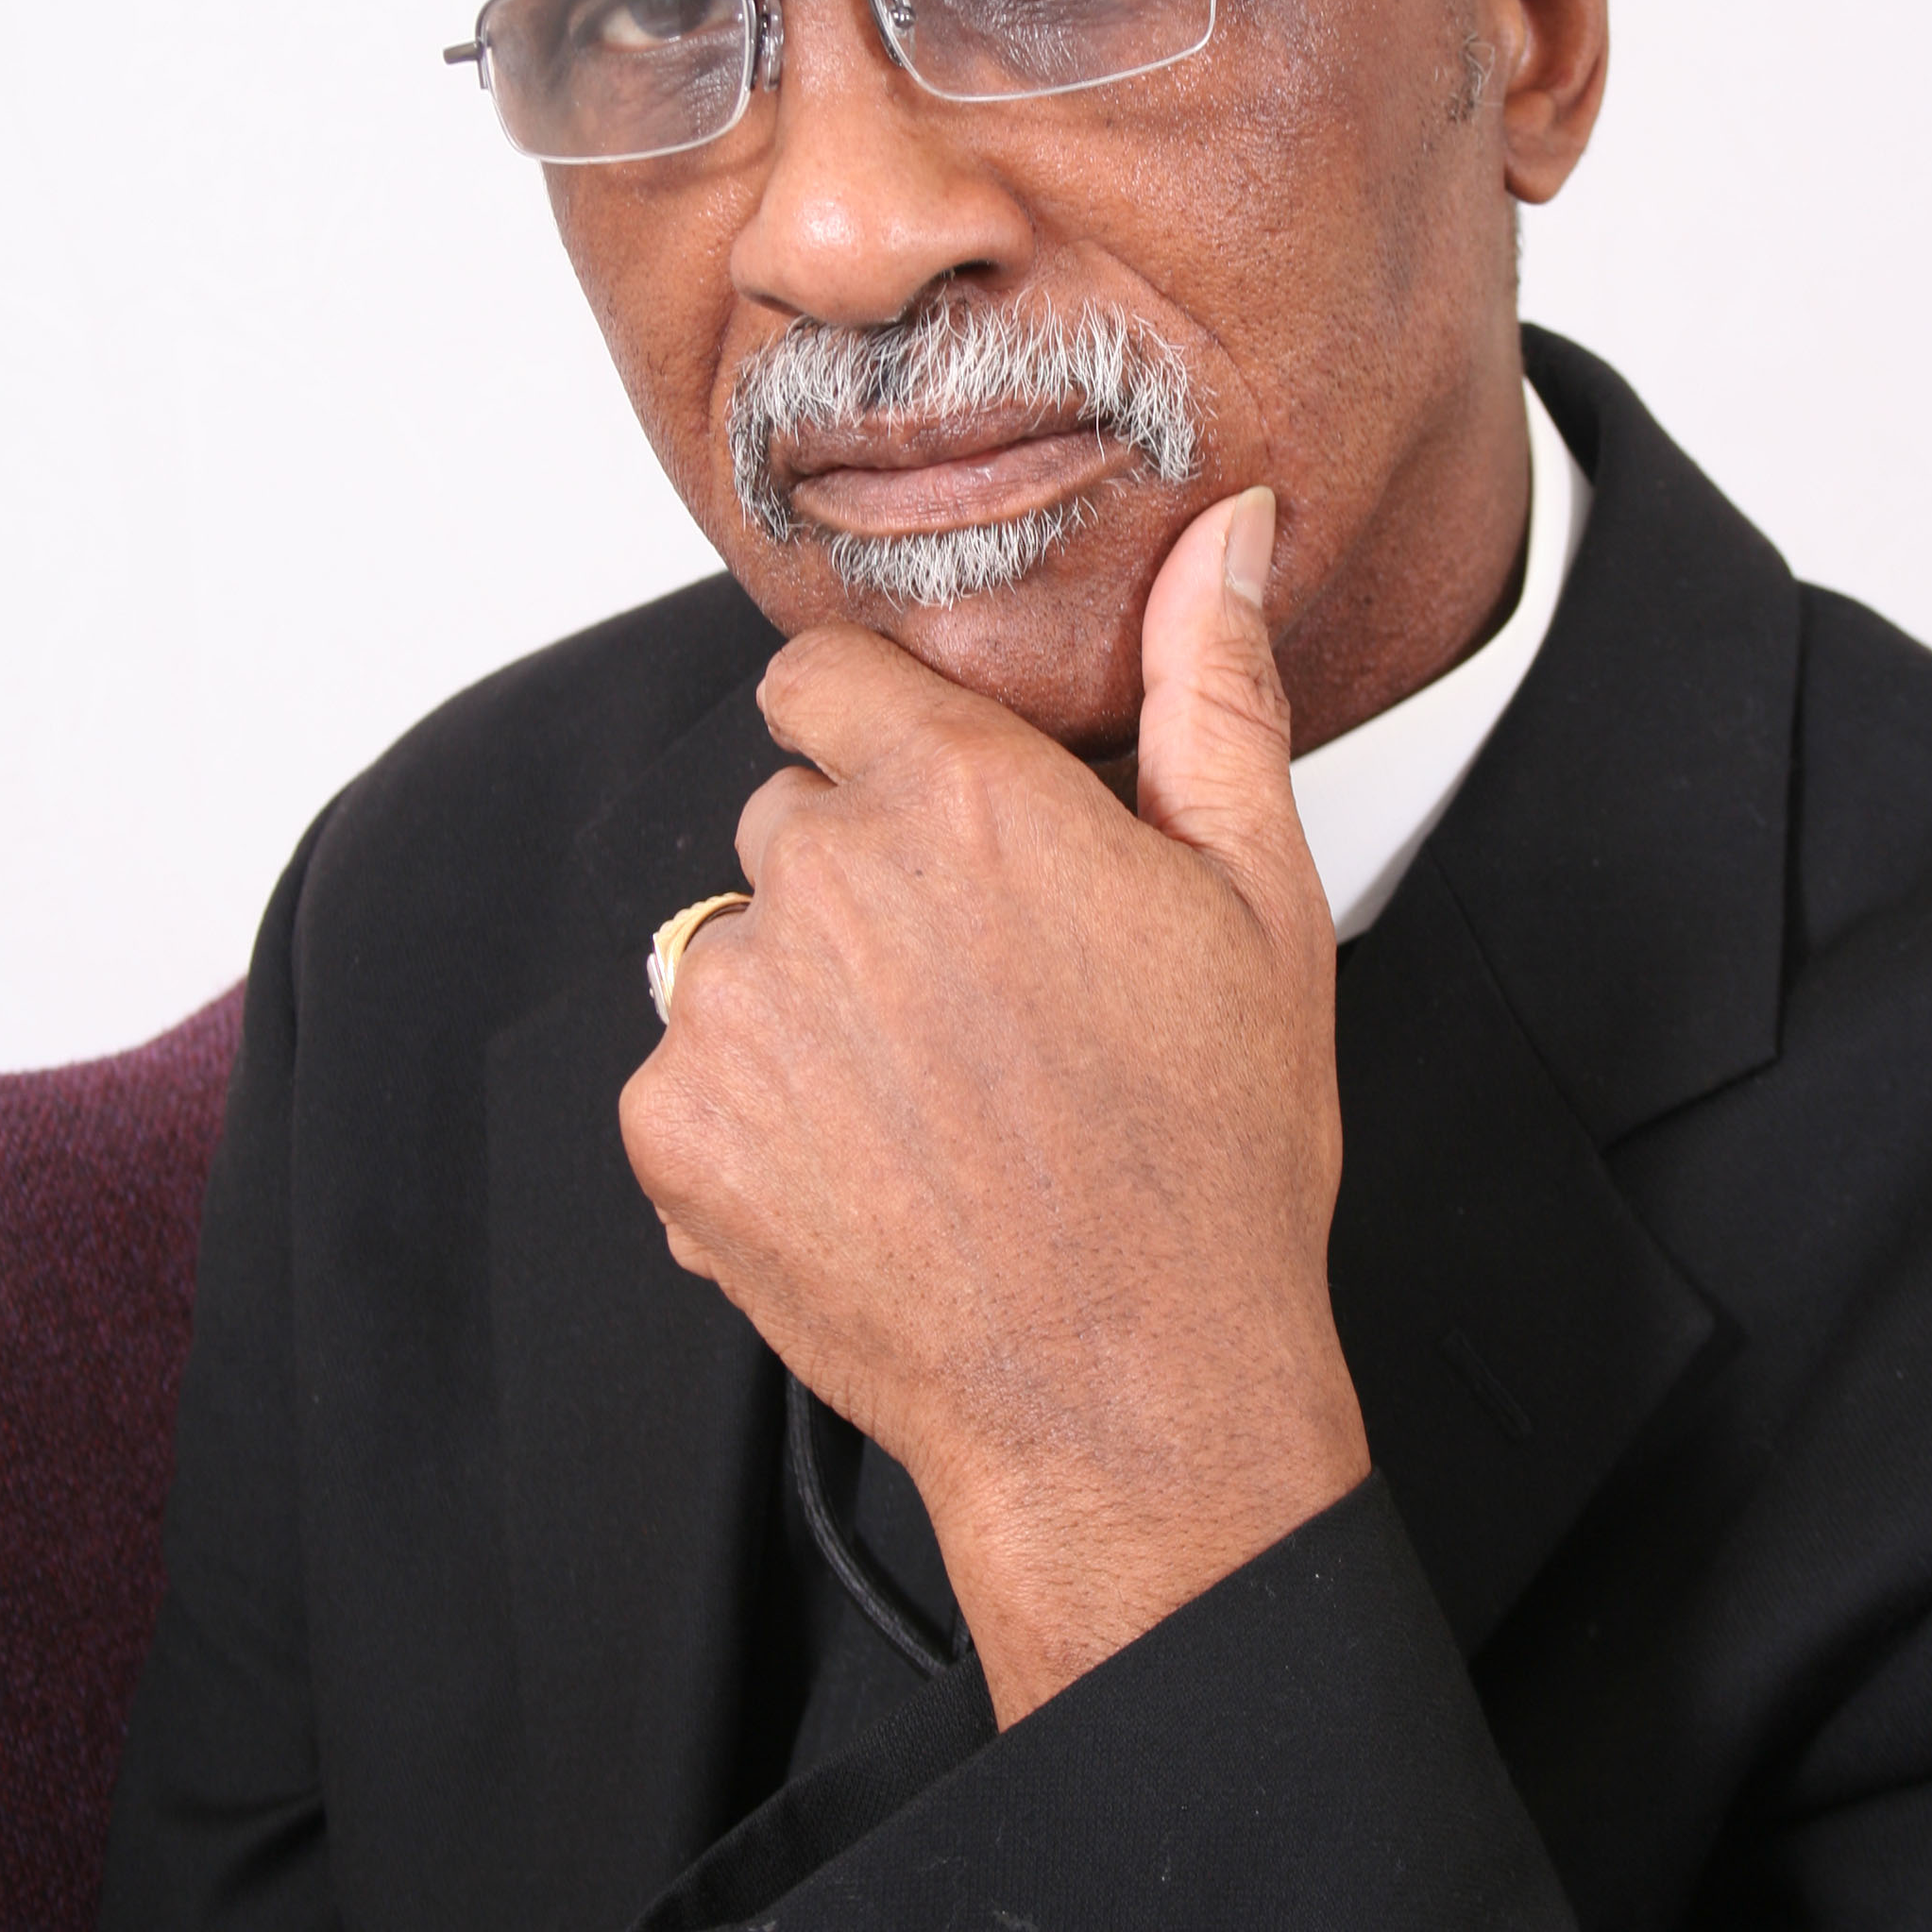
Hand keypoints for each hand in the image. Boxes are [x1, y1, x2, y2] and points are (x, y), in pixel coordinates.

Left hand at [619, 489, 1369, 1725]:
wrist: (1134, 1397)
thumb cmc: (1212, 1161)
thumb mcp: (1257, 902)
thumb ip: (1213, 690)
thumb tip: (1218, 533)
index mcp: (965, 795)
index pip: (819, 677)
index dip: (877, 741)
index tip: (929, 821)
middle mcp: (828, 877)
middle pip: (784, 817)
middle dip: (857, 882)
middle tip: (971, 1002)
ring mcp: (737, 1006)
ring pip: (732, 947)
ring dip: (800, 1001)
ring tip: (924, 1103)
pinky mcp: (674, 1127)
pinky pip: (684, 1071)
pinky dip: (749, 1118)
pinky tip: (865, 1172)